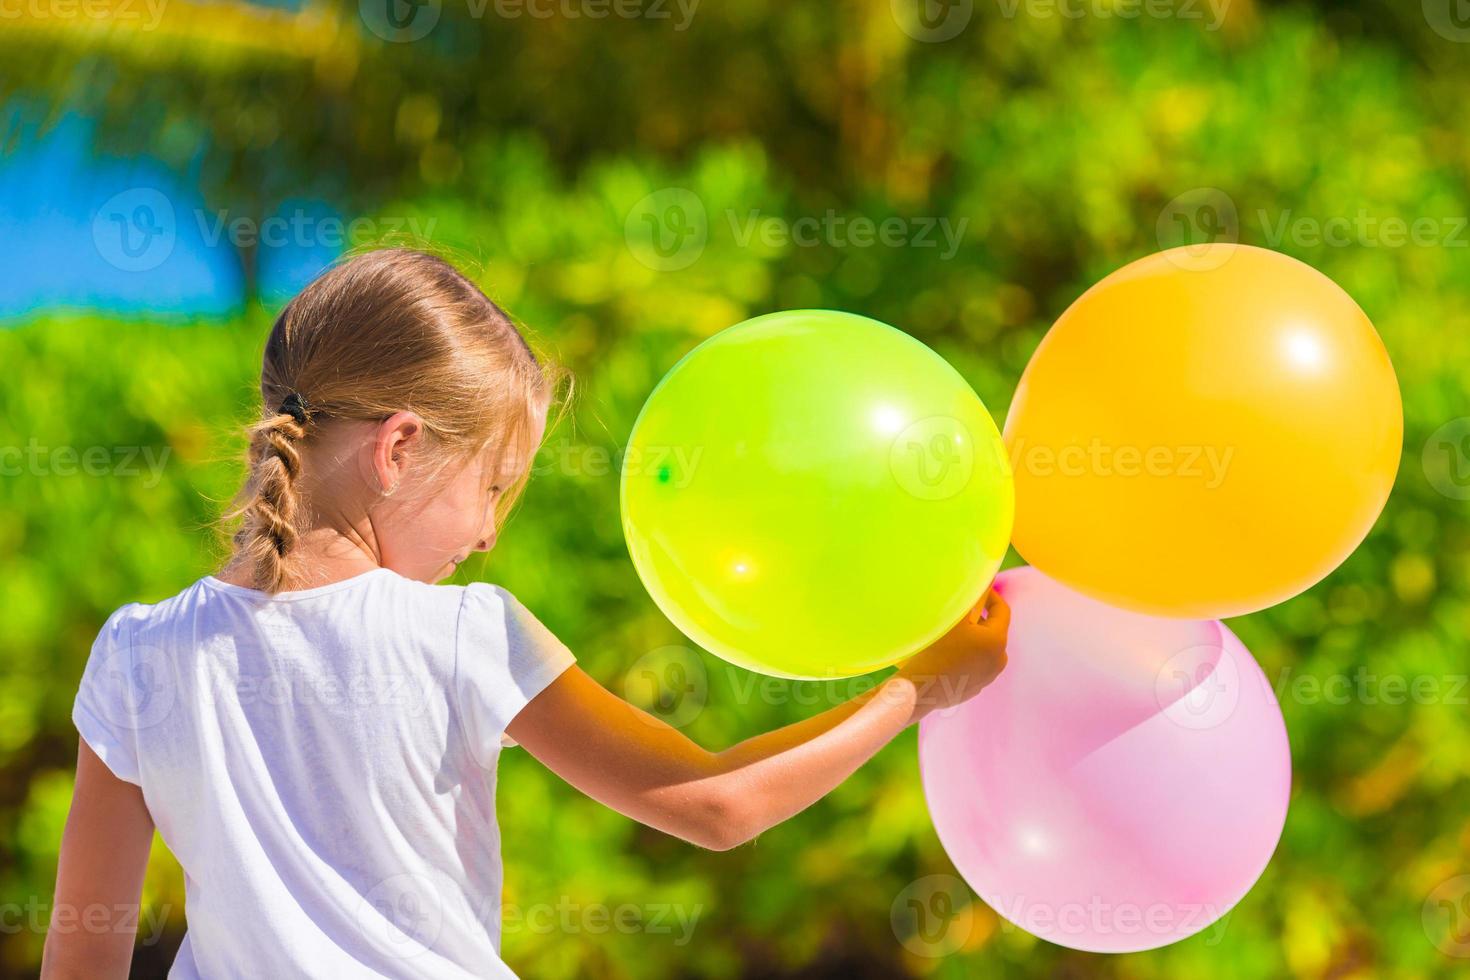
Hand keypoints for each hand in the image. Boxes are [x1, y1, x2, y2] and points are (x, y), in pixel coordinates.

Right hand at [896, 588, 1009, 721]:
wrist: (921, 688)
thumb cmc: (936, 648)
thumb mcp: (951, 617)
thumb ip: (966, 598)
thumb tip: (975, 583)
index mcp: (997, 640)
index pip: (1002, 610)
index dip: (991, 596)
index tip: (979, 590)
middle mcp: (998, 660)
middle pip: (993, 631)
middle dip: (979, 619)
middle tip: (961, 612)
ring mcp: (988, 677)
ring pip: (984, 649)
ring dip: (972, 639)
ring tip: (952, 634)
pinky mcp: (976, 689)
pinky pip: (974, 665)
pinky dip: (965, 657)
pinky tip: (946, 655)